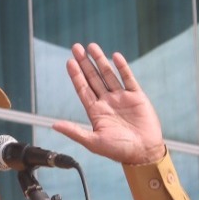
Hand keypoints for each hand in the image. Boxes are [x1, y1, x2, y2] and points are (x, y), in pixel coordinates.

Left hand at [57, 42, 166, 164]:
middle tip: (76, 48)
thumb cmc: (119, 151)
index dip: (76, 75)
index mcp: (96, 112)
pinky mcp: (136, 97)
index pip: (83, 89)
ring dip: (100, 61)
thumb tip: (54, 125)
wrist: (144, 153)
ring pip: (109, 75)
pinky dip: (122, 67)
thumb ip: (74, 131)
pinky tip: (115, 56)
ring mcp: (122, 98)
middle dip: (85, 63)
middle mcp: (107, 102)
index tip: (69, 62)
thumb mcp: (93, 142)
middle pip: (93, 78)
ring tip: (92, 46)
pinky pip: (128, 79)